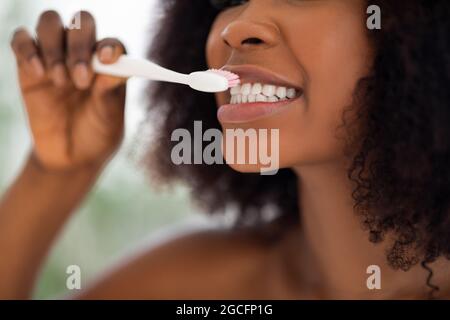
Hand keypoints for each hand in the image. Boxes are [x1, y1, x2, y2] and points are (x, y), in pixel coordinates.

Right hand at [11, 10, 126, 170]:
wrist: (70, 157)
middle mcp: (84, 55)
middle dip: (79, 45)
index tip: (106, 59)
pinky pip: (22, 39)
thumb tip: (113, 60)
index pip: (112, 42)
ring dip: (55, 47)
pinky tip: (38, 73)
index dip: (110, 45)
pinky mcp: (29, 66)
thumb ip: (111, 90)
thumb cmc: (97, 135)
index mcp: (110, 66)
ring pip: (50, 23)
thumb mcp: (110, 119)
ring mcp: (56, 57)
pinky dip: (27, 48)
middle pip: (81, 22)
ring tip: (61, 81)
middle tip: (81, 79)